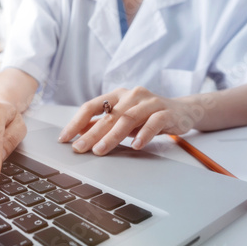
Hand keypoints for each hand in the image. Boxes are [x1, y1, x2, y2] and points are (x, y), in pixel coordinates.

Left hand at [58, 87, 196, 154]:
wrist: (183, 111)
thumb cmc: (146, 116)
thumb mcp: (121, 118)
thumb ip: (101, 123)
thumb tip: (77, 133)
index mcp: (117, 95)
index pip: (91, 106)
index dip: (76, 122)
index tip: (64, 138)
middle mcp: (132, 95)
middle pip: (108, 115)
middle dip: (91, 133)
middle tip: (79, 148)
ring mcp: (150, 102)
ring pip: (128, 118)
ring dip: (113, 136)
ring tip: (101, 150)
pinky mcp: (167, 112)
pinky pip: (154, 122)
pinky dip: (144, 134)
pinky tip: (136, 146)